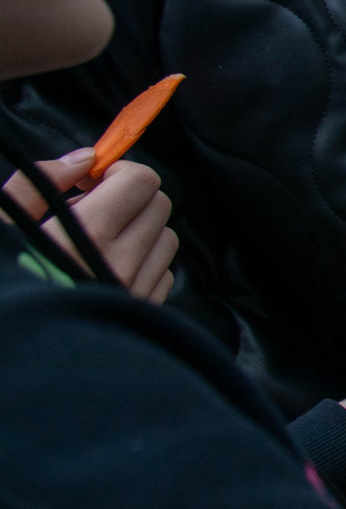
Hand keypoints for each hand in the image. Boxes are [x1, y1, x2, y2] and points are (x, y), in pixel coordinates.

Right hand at [2, 149, 178, 301]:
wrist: (15, 351)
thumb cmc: (5, 281)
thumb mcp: (2, 223)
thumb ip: (39, 182)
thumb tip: (86, 157)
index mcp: (86, 233)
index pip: (141, 181)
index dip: (118, 172)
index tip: (92, 183)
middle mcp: (121, 262)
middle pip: (160, 206)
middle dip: (131, 198)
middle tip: (94, 208)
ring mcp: (136, 292)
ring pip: (166, 240)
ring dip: (140, 231)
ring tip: (99, 241)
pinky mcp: (142, 315)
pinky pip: (164, 275)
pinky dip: (144, 264)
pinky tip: (109, 268)